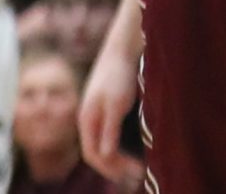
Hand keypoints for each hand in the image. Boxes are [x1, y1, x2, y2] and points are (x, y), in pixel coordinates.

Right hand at [79, 31, 140, 181]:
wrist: (122, 47)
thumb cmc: (119, 74)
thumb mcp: (116, 103)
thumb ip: (110, 129)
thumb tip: (105, 156)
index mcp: (87, 120)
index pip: (94, 155)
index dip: (112, 168)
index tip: (134, 174)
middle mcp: (88, 120)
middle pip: (98, 153)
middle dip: (116, 168)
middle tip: (138, 177)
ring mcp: (96, 114)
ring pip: (103, 145)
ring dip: (118, 159)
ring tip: (137, 169)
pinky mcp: (106, 108)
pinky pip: (109, 135)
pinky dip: (119, 147)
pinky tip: (133, 150)